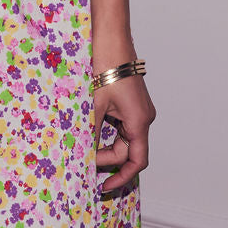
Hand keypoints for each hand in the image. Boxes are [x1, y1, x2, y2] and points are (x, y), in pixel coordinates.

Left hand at [93, 72, 155, 194]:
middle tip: (85, 163)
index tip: (105, 185)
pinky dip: (108, 132)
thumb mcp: (95, 105)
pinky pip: (121, 125)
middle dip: (107, 159)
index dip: (122, 177)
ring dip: (106, 145)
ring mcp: (138, 110)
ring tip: (85, 149)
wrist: (111, 41)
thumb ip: (91, 132)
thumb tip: (83, 154)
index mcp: (139, 121)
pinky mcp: (131, 102)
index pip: (137, 161)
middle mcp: (143, 118)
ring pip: (123, 138)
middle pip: (128, 151)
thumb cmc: (106, 68)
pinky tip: (91, 132)